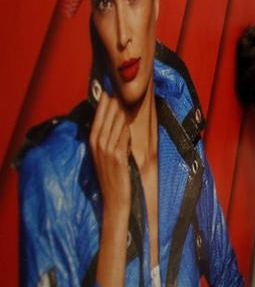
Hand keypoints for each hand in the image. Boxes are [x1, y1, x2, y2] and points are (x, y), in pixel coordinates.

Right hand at [90, 91, 132, 214]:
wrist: (115, 198)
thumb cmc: (113, 176)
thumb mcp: (106, 155)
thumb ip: (109, 139)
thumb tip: (117, 122)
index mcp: (93, 143)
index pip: (97, 119)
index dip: (103, 104)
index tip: (109, 89)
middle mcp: (97, 146)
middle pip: (104, 119)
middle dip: (111, 104)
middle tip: (118, 88)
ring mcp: (107, 152)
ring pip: (114, 126)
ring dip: (119, 112)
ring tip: (125, 98)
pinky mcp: (117, 158)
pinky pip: (123, 139)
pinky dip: (126, 130)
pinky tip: (129, 122)